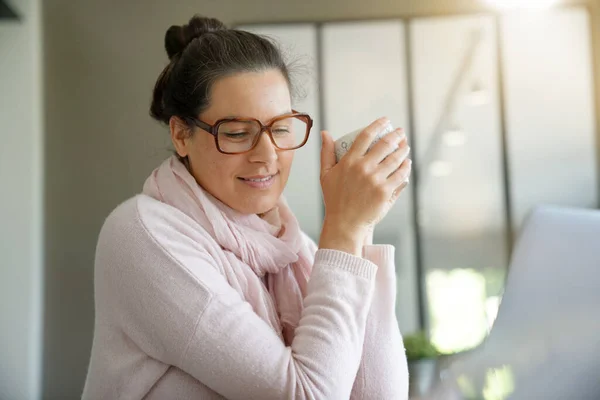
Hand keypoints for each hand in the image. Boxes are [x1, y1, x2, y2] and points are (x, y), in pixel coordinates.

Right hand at [318, 117, 410, 254]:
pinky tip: (407, 164)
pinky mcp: (386, 192)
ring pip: (396, 159)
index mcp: (349, 161)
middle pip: (385, 145)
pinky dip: (406, 168)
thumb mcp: (325, 174)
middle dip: (396, 135)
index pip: (366, 136)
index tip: (385, 120)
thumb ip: (326, 152)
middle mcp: (364, 168)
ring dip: (403, 150)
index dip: (378, 125)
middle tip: (400, 133)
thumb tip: (325, 133)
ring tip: (405, 146)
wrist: (345, 223)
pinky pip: (401, 176)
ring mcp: (376, 180)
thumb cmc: (334, 199)